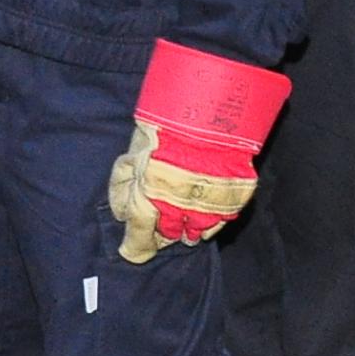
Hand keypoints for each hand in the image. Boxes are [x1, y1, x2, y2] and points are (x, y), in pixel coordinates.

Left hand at [109, 40, 291, 264]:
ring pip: (195, 232)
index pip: (139, 228)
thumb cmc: (167, 121)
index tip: (131, 252)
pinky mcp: (233, 196)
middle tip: (156, 231)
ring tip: (180, 225)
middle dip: (159, 235)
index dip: (134, 245)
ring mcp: (208, 201)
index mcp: (150, 190)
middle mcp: (178, 202)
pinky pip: (220, 222)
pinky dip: (210, 224)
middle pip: (167, 234)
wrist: (212, 103)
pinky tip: (203, 218)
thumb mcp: (135, 147)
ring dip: (185, 231)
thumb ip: (126, 180)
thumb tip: (121, 208)